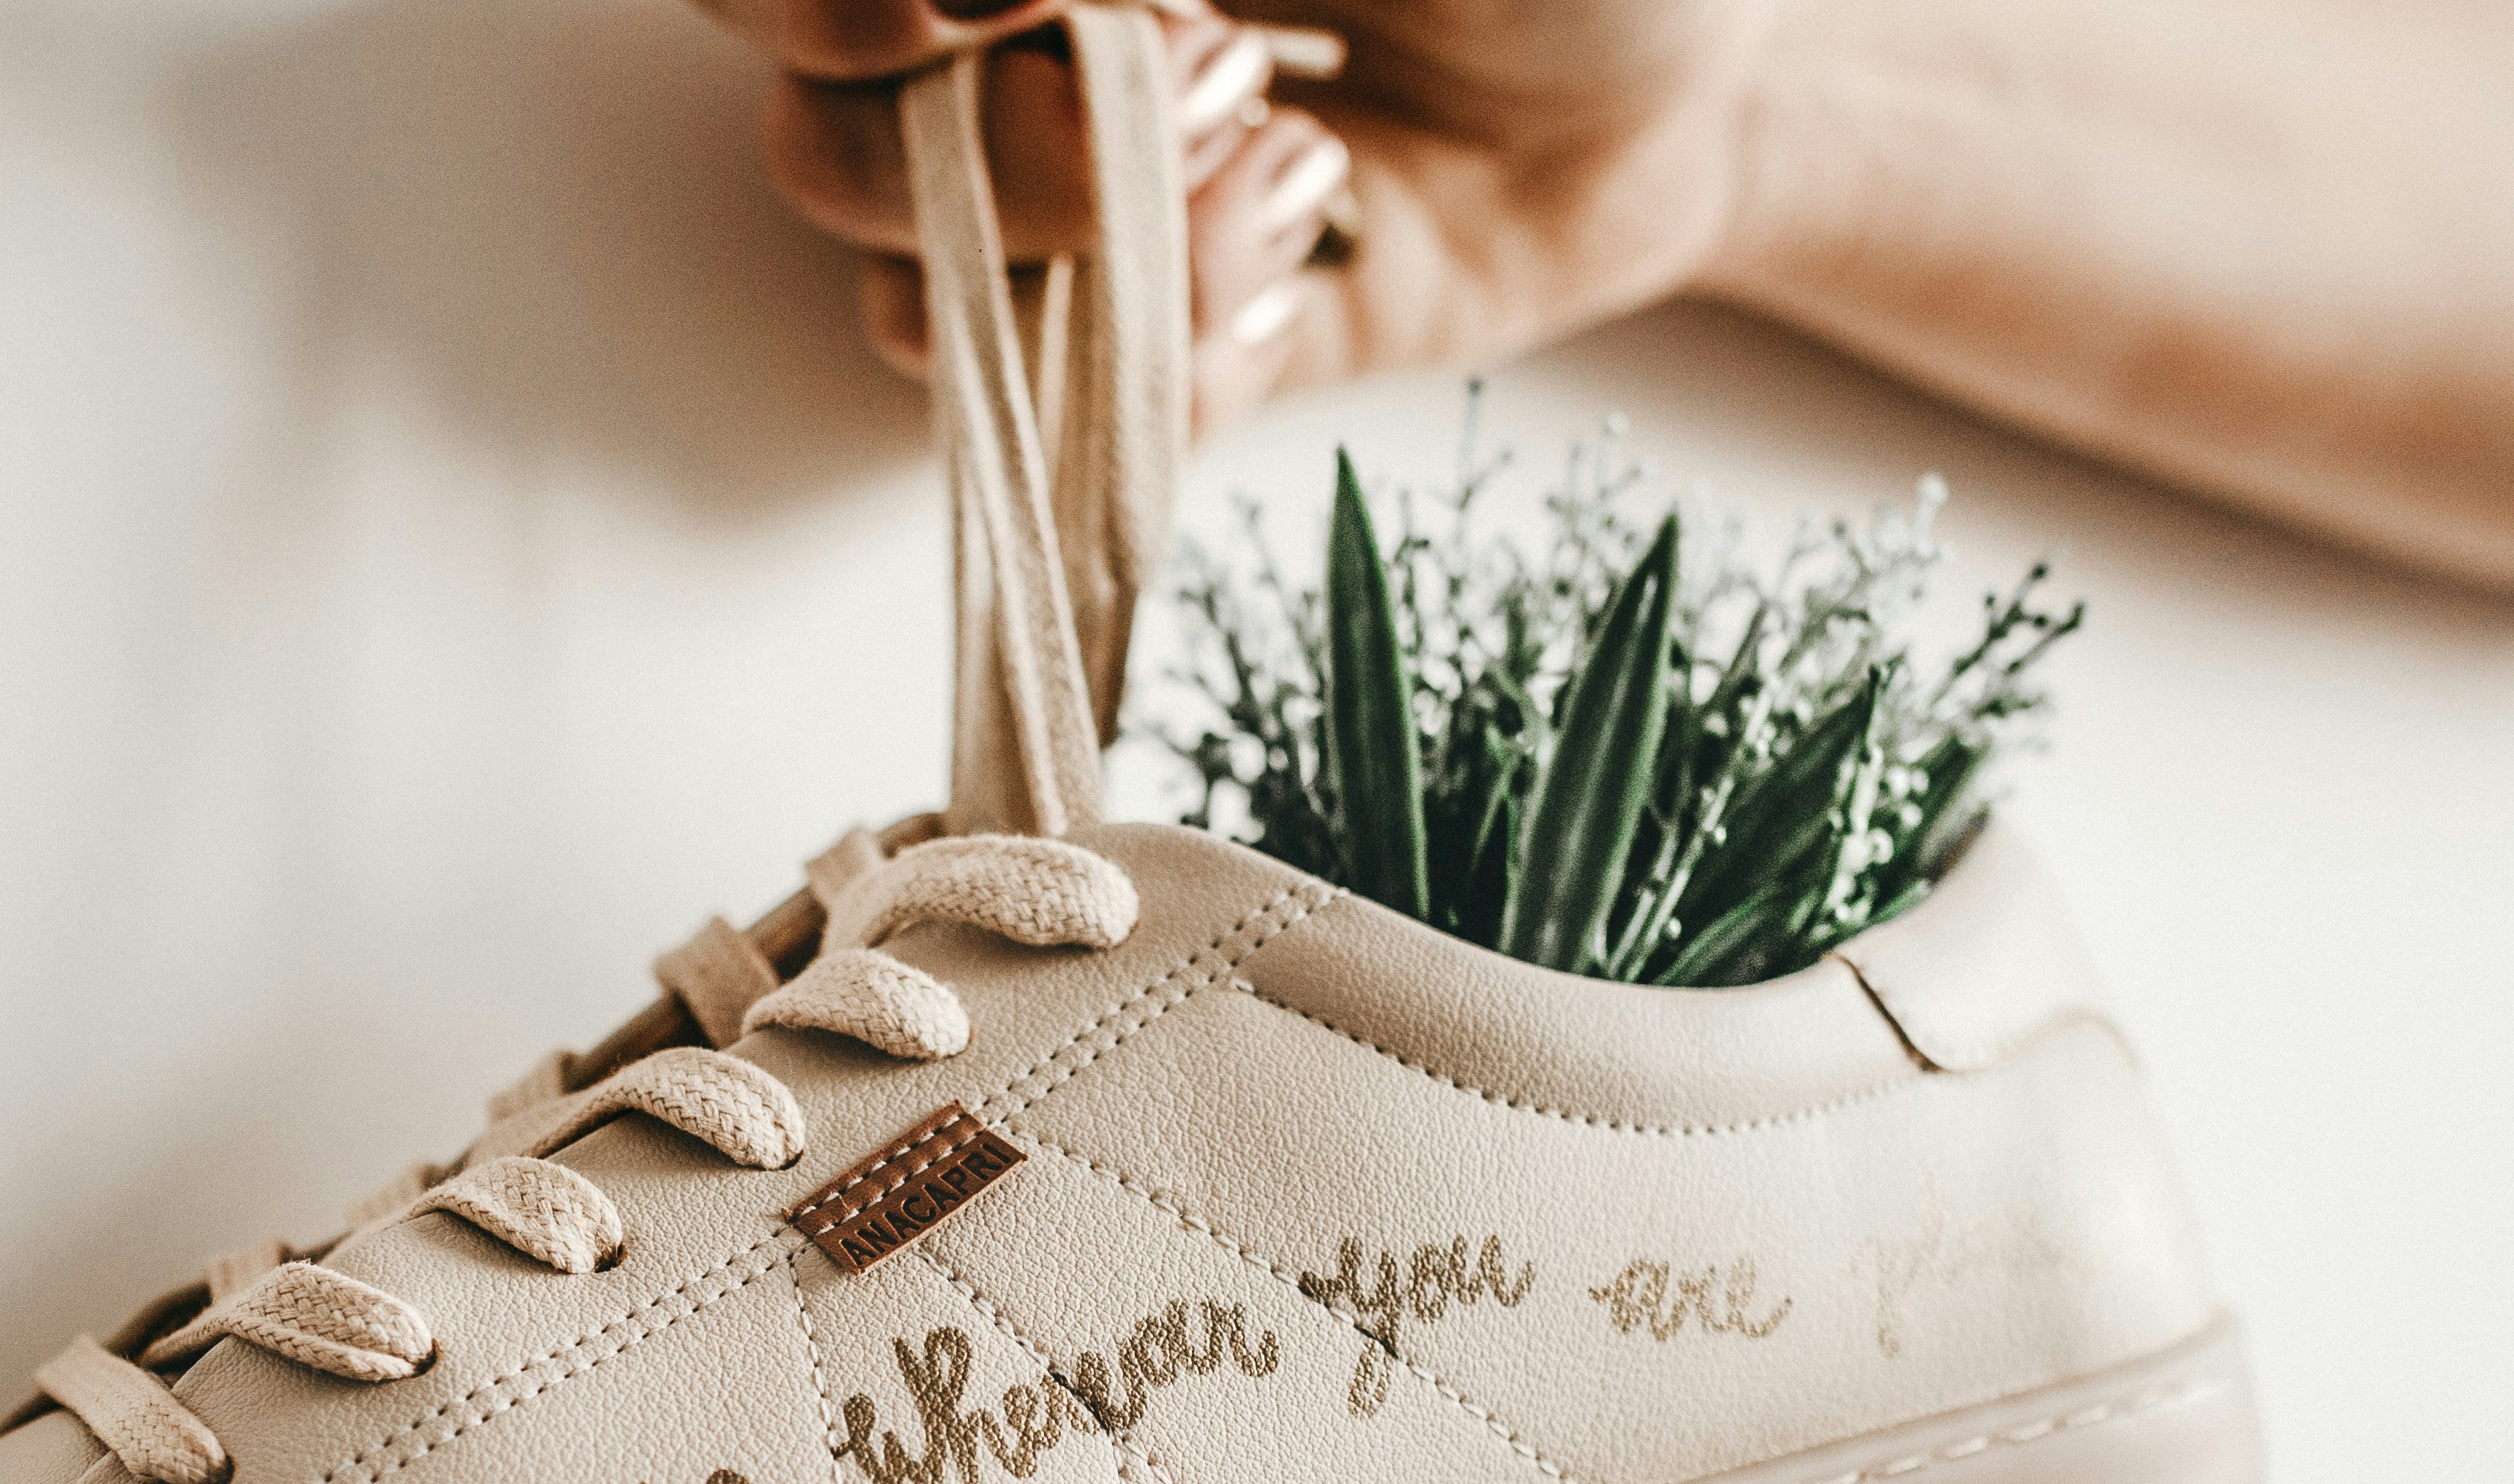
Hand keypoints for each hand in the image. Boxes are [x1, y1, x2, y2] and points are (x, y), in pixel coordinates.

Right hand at [695, 0, 1777, 429]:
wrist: (1701, 76)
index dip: (822, 2)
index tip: (964, 1)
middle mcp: (999, 43)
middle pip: (812, 126)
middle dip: (998, 134)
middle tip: (1211, 62)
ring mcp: (1072, 210)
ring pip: (910, 286)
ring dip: (1103, 244)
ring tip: (1296, 162)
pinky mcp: (1168, 345)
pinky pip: (1071, 412)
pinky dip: (1174, 360)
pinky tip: (1304, 262)